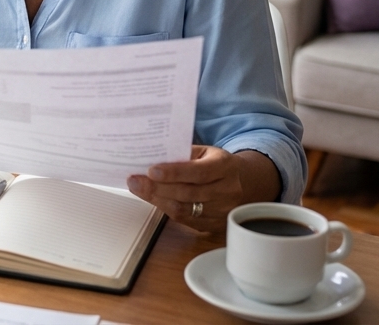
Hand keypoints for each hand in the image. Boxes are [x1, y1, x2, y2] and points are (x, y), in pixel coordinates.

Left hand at [126, 146, 278, 231]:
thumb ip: (183, 155)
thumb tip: (152, 157)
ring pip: (185, 209)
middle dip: (157, 188)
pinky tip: (153, 200)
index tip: (151, 170)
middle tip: (135, 181)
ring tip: (139, 189)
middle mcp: (228, 191)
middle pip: (188, 193)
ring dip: (157, 200)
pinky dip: (166, 209)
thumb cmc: (217, 164)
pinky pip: (186, 221)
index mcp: (226, 167)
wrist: (244, 183)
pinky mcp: (215, 225)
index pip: (198, 172)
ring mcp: (223, 211)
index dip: (174, 172)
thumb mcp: (205, 152)